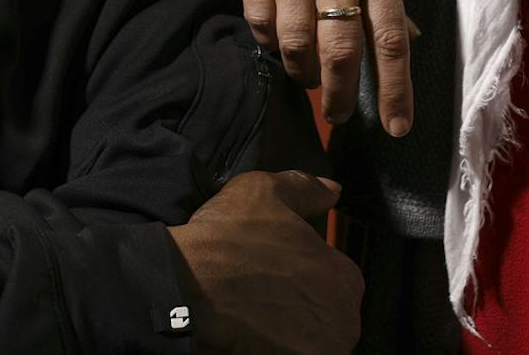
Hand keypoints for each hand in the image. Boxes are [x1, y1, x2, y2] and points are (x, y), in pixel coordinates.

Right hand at [169, 170, 362, 353]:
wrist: (185, 289)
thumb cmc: (225, 244)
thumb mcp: (265, 192)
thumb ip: (305, 189)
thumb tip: (330, 190)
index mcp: (344, 279)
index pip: (335, 284)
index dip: (304, 278)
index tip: (277, 277)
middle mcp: (342, 323)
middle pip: (325, 319)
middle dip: (299, 312)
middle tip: (263, 299)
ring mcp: (320, 353)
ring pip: (308, 344)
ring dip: (288, 336)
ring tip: (254, 321)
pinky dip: (271, 350)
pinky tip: (249, 338)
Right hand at [232, 0, 412, 134]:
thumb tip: (405, 35)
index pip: (392, 38)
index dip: (396, 90)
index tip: (398, 127)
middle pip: (341, 51)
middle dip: (342, 96)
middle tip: (341, 117)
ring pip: (295, 44)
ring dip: (303, 73)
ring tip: (310, 79)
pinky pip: (260, 19)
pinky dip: (270, 42)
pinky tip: (278, 45)